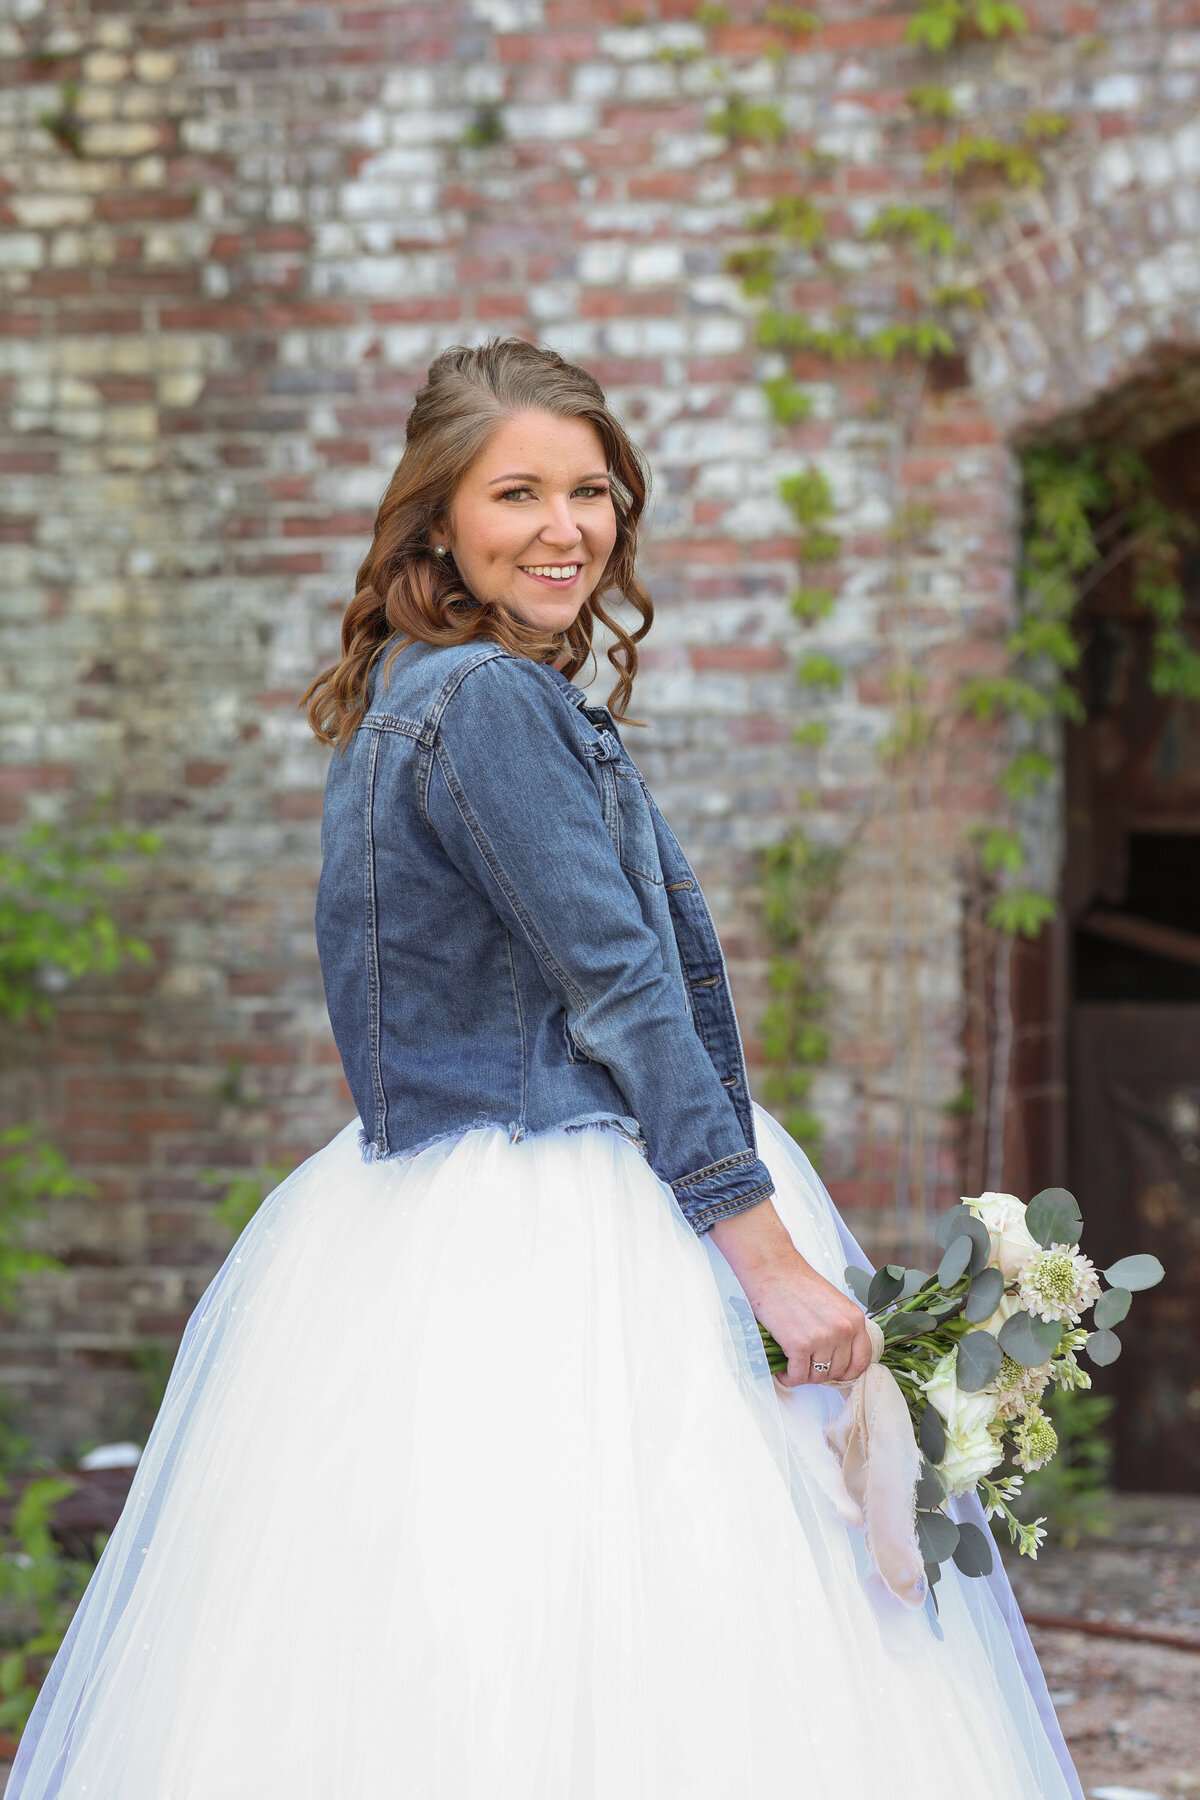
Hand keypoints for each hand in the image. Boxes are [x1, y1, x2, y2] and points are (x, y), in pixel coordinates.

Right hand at [709, 1199, 872, 1387]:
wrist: (772, 1268)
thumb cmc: (797, 1282)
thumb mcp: (833, 1302)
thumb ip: (841, 1326)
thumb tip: (837, 1357)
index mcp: (855, 1318)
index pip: (862, 1360)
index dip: (848, 1372)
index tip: (835, 1372)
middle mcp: (843, 1330)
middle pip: (838, 1371)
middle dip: (822, 1373)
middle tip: (808, 1366)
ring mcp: (822, 1339)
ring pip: (818, 1377)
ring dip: (804, 1375)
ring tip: (793, 1366)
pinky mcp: (799, 1345)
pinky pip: (798, 1376)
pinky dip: (789, 1377)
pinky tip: (783, 1371)